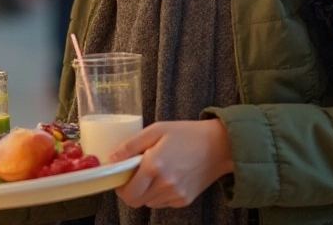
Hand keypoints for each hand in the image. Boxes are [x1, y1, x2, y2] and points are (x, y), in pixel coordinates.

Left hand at [111, 119, 233, 209]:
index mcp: (154, 166)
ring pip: (148, 202)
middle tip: (135, 174)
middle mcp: (164, 185)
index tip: (122, 175)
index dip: (120, 186)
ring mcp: (176, 195)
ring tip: (155, 173)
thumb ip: (131, 145)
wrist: (220, 146)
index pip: (127, 192)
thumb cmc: (187, 134)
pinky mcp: (184, 200)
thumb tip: (111, 159)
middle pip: (135, 201)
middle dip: (130, 190)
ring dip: (145, 191)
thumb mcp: (156, 130)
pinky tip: (168, 177)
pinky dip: (160, 194)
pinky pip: (163, 202)